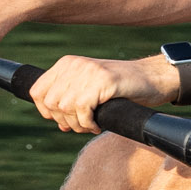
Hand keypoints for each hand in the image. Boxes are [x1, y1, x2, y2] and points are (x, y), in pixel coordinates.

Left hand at [28, 54, 173, 133]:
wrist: (153, 78)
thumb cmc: (122, 87)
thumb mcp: (90, 89)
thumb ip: (71, 100)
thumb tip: (57, 122)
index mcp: (66, 64)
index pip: (37, 91)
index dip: (46, 112)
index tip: (63, 120)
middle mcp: (74, 64)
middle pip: (50, 103)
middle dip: (64, 121)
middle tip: (82, 126)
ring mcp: (88, 71)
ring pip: (64, 108)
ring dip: (77, 124)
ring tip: (91, 125)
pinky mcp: (103, 81)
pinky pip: (82, 110)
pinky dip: (88, 124)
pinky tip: (97, 125)